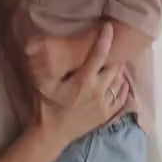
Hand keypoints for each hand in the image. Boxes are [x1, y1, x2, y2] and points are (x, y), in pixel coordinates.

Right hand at [35, 23, 128, 145]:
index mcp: (83, 81)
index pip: (98, 55)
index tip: (109, 27)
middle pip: (114, 67)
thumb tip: (37, 45)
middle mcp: (97, 91)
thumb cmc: (46, 106)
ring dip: (119, 70)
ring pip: (120, 80)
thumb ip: (46, 65)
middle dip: (115, 55)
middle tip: (113, 47)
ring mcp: (105, 103)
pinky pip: (123, 97)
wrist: (52, 134)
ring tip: (116, 61)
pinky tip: (120, 81)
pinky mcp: (107, 114)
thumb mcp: (44, 84)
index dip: (105, 39)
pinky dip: (124, 86)